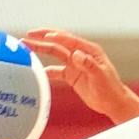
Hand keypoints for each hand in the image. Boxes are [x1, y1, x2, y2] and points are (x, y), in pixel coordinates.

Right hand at [23, 29, 138, 123]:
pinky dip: (46, 71)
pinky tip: (35, 72)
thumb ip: (88, 64)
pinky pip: (56, 70)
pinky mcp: (72, 75)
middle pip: (58, 44)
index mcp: (89, 50)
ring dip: (41, 50)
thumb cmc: (110, 88)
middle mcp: (80, 54)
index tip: (43, 35)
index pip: (69, 40)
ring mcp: (75, 65)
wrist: (113, 102)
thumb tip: (75, 54)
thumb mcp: (100, 76)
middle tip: (27, 36)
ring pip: (55, 54)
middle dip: (42, 39)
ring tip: (25, 48)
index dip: (56, 36)